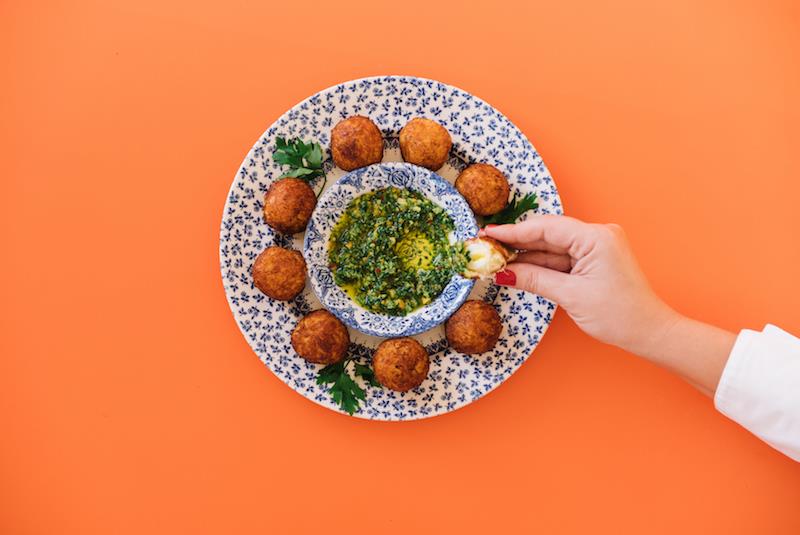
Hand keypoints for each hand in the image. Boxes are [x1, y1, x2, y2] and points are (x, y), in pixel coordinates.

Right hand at [482, 215, 734, 393]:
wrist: (650, 332)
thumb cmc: (620, 315)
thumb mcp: (571, 296)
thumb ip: (534, 279)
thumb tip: (504, 273)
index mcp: (596, 237)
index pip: (546, 228)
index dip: (514, 232)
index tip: (488, 233)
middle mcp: (598, 236)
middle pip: (547, 235)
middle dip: (517, 244)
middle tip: (486, 248)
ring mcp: (597, 247)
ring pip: (552, 248)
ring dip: (526, 257)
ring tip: (496, 262)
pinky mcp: (595, 260)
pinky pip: (562, 259)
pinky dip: (541, 265)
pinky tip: (518, 270)